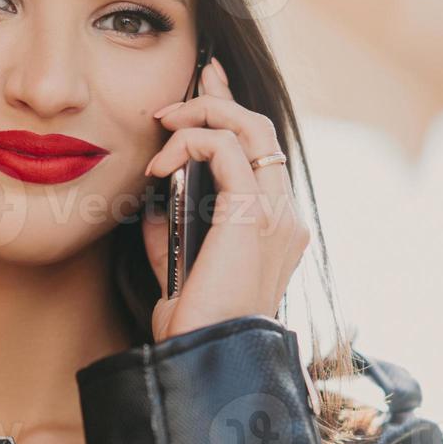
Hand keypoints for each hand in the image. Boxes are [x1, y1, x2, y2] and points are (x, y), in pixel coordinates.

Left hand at [140, 55, 309, 342]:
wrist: (205, 357)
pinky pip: (226, 150)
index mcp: (278, 228)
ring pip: (249, 127)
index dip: (234, 112)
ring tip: (163, 124)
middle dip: (218, 98)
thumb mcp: (180, 269)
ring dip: (202, 114)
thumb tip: (155, 200)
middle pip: (260, 130)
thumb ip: (176, 231)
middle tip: (178, 91)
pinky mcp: (253, 214)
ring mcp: (277, 213)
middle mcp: (287, 216)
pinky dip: (190, 144)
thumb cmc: (194, 325)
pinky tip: (159, 167)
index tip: (204, 86)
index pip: (262, 153)